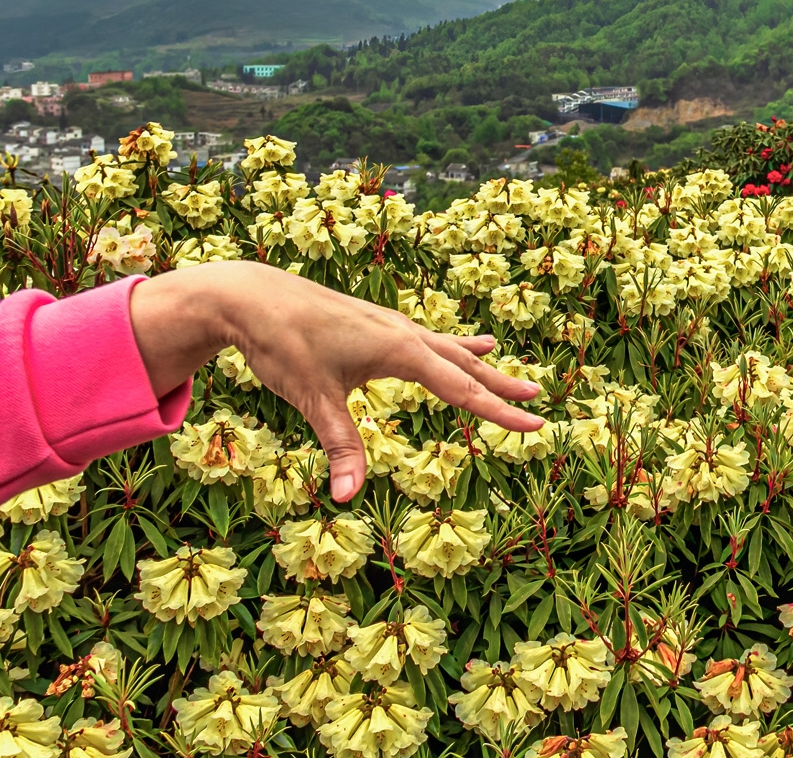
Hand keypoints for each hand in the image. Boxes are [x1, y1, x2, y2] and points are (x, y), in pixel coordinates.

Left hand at [128, 261, 542, 501]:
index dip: (499, 411)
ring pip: (451, 352)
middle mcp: (404, 334)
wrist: (253, 295)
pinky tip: (476, 346)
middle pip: (465, 367)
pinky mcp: (379, 326)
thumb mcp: (312, 398)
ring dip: (484, 368)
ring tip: (518, 377)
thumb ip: (339, 447)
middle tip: (538, 401)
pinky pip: (432, 341)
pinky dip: (458, 349)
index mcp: (399, 350)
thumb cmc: (282, 343)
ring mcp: (393, 326)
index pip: (460, 389)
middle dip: (502, 387)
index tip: (535, 423)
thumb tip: (347, 498)